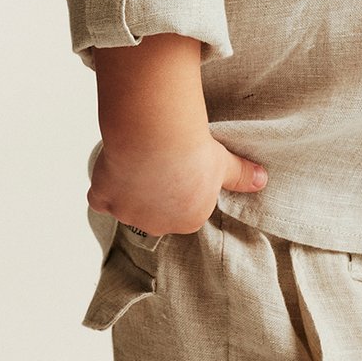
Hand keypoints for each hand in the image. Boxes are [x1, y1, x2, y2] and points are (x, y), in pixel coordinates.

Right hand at [87, 133, 267, 236]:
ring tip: (136, 160)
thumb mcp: (225, 162)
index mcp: (189, 221)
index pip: (183, 212)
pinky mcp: (104, 199)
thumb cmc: (193, 149)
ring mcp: (128, 214)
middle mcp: (158, 225)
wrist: (157, 135)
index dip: (179, 190)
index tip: (178, 169)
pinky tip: (112, 168)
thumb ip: (241, 175)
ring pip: (124, 206)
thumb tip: (262, 180)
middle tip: (156, 163)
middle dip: (153, 194)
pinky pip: (99, 198)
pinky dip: (102, 185)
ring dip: (127, 189)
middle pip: (153, 214)